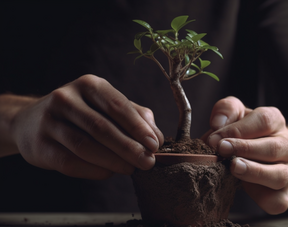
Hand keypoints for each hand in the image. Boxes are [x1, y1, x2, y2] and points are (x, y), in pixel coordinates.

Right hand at [11, 74, 163, 178]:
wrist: (32, 121)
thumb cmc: (82, 113)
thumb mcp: (107, 105)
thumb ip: (134, 116)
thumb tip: (157, 138)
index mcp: (88, 85)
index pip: (117, 106)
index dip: (138, 127)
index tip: (155, 145)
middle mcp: (66, 99)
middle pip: (102, 127)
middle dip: (129, 147)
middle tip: (148, 162)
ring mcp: (49, 121)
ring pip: (85, 146)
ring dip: (113, 161)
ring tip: (131, 169)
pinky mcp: (40, 145)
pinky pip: (70, 162)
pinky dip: (93, 170)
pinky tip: (109, 172)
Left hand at [203, 96, 287, 214]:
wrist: (265, 153)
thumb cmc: (245, 132)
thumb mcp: (236, 114)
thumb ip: (226, 110)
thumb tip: (217, 123)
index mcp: (275, 121)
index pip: (263, 121)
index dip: (238, 130)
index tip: (216, 138)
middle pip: (272, 148)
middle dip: (244, 149)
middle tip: (222, 150)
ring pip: (279, 175)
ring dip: (254, 172)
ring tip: (234, 167)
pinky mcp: (283, 193)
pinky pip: (277, 201)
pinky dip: (262, 198)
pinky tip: (245, 190)